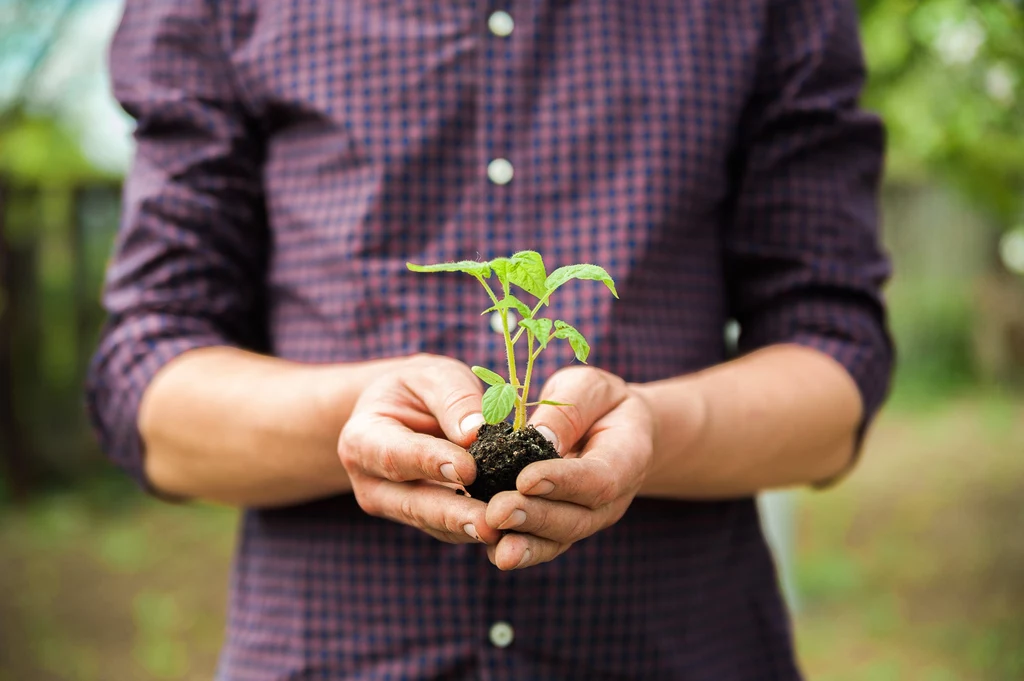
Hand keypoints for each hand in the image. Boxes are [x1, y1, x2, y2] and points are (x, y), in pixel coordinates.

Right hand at [338, 354, 501, 544]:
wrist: (404, 411)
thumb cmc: (418, 389)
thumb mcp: (433, 377)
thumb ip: (453, 399)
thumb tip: (476, 432)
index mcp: (362, 438)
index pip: (395, 455)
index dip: (431, 463)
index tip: (468, 470)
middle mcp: (370, 481)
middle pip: (413, 503)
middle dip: (453, 515)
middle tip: (489, 524)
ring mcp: (394, 506)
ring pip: (434, 524)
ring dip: (470, 530)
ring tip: (505, 533)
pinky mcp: (422, 520)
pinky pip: (450, 530)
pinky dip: (478, 530)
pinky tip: (508, 531)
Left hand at [483, 366, 655, 569]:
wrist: (617, 430)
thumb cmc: (600, 402)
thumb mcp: (588, 388)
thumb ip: (569, 411)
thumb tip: (540, 438)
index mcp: (628, 457)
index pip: (599, 478)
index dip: (563, 482)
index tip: (526, 479)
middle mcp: (613, 499)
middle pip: (577, 518)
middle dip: (535, 517)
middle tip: (498, 512)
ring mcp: (589, 518)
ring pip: (559, 539)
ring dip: (526, 545)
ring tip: (495, 545)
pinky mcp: (564, 527)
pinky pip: (544, 544)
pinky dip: (520, 550)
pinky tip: (492, 550)